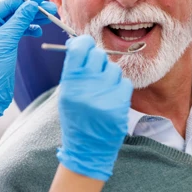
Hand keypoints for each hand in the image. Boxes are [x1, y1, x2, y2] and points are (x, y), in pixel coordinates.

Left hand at [0, 0, 56, 114]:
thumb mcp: (8, 39)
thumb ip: (20, 19)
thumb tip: (32, 4)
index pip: (7, 4)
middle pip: (14, 11)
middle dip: (33, 9)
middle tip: (50, 8)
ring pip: (19, 21)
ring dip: (34, 18)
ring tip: (50, 17)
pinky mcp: (6, 44)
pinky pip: (20, 31)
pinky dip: (30, 29)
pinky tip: (39, 30)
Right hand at [57, 35, 132, 180]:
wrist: (87, 148)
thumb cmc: (76, 117)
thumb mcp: (66, 94)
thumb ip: (73, 69)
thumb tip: (80, 43)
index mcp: (70, 83)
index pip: (79, 48)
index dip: (84, 43)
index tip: (86, 45)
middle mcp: (87, 87)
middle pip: (98, 55)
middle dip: (98, 60)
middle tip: (95, 72)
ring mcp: (105, 95)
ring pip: (113, 68)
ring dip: (110, 76)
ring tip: (103, 90)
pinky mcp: (120, 104)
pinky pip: (124, 82)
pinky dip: (119, 88)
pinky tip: (111, 99)